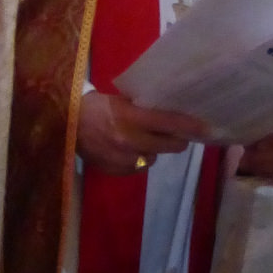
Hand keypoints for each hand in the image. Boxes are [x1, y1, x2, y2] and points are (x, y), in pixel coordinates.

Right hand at [76, 90, 207, 174]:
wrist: (67, 125)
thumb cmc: (97, 107)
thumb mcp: (122, 102)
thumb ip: (145, 110)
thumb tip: (170, 117)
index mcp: (131, 118)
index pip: (169, 122)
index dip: (190, 126)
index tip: (206, 128)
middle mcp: (130, 141)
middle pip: (169, 146)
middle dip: (176, 140)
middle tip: (178, 136)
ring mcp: (122, 159)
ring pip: (153, 158)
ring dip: (151, 150)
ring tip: (139, 141)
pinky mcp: (115, 171)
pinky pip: (137, 168)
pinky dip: (136, 160)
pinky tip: (125, 151)